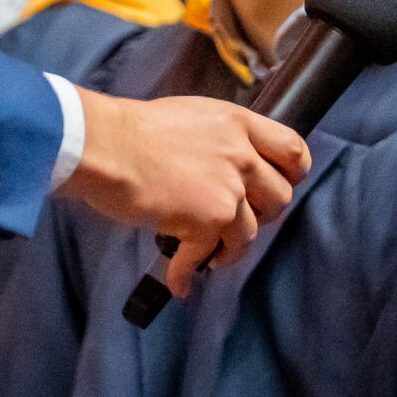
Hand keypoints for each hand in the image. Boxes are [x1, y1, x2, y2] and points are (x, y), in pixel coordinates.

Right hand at [56, 90, 308, 298]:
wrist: (103, 146)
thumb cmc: (130, 131)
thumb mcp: (189, 117)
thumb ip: (219, 139)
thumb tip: (227, 167)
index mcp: (236, 123)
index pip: (293, 150)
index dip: (292, 174)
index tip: (280, 185)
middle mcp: (239, 156)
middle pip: (279, 197)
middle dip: (262, 215)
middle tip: (237, 219)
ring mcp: (226, 190)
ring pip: (249, 233)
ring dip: (228, 249)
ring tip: (207, 253)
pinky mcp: (206, 222)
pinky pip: (206, 257)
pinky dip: (187, 273)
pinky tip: (178, 279)